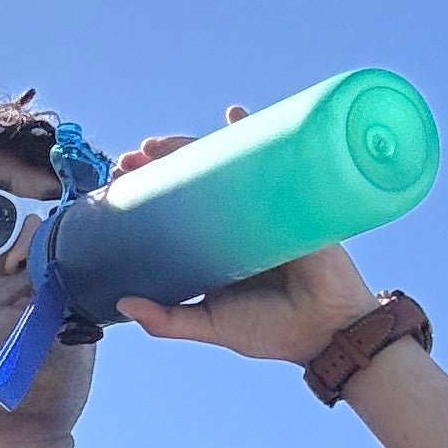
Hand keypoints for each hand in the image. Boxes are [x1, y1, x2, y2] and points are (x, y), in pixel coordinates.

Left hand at [108, 106, 378, 367]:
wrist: (327, 332)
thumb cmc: (272, 330)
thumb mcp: (212, 324)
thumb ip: (168, 320)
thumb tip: (121, 304)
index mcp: (217, 246)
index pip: (177, 208)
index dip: (149, 190)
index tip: (120, 180)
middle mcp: (238, 222)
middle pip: (196, 179)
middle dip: (161, 162)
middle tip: (132, 158)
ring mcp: (266, 206)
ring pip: (225, 165)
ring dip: (192, 144)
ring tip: (159, 143)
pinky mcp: (294, 200)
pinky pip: (273, 160)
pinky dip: (255, 131)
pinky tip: (234, 115)